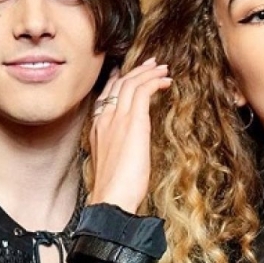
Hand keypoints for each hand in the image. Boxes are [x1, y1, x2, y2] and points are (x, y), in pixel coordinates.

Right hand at [87, 57, 170, 212]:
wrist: (111, 198)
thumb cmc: (114, 188)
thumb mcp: (112, 161)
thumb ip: (118, 145)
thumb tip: (130, 142)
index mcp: (97, 128)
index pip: (106, 94)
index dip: (119, 80)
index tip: (128, 73)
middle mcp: (104, 118)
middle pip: (119, 84)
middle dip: (136, 71)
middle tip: (151, 64)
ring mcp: (116, 118)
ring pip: (131, 83)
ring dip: (148, 73)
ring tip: (162, 69)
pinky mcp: (133, 122)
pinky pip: (142, 91)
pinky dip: (154, 82)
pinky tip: (165, 82)